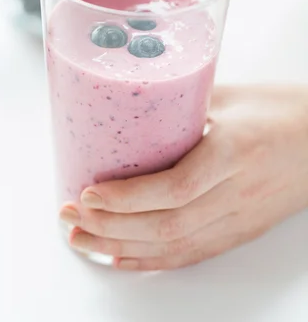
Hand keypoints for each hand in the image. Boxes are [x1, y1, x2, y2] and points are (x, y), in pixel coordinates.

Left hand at [60, 86, 307, 270]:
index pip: (176, 188)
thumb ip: (183, 104)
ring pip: (176, 246)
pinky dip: (154, 259)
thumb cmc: (283, 109)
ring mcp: (241, 217)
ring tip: (83, 239)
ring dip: (122, 247)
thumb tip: (133, 110)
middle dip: (111, 227)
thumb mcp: (232, 95)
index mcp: (235, 150)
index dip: (128, 198)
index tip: (90, 192)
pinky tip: (124, 257)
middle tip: (71, 215)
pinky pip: (194, 253)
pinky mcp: (242, 229)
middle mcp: (238, 191)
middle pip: (168, 225)